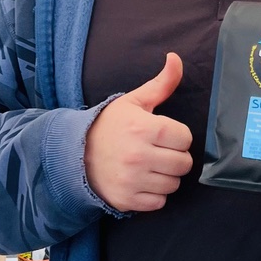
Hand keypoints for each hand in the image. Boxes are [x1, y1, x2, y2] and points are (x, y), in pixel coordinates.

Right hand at [84, 52, 192, 212]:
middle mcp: (138, 155)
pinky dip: (155, 194)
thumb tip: (176, 58)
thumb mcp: (134, 101)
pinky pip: (159, 202)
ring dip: (167, 176)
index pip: (185, 138)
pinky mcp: (126, 200)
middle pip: (183, 163)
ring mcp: (132, 180)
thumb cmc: (110, 125)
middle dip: (176, 156)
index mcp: (143, 128)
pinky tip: (144, 180)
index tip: (165, 134)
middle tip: (161, 150)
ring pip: (173, 184)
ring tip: (152, 165)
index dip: (179, 136)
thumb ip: (162, 83)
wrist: (75, 153)